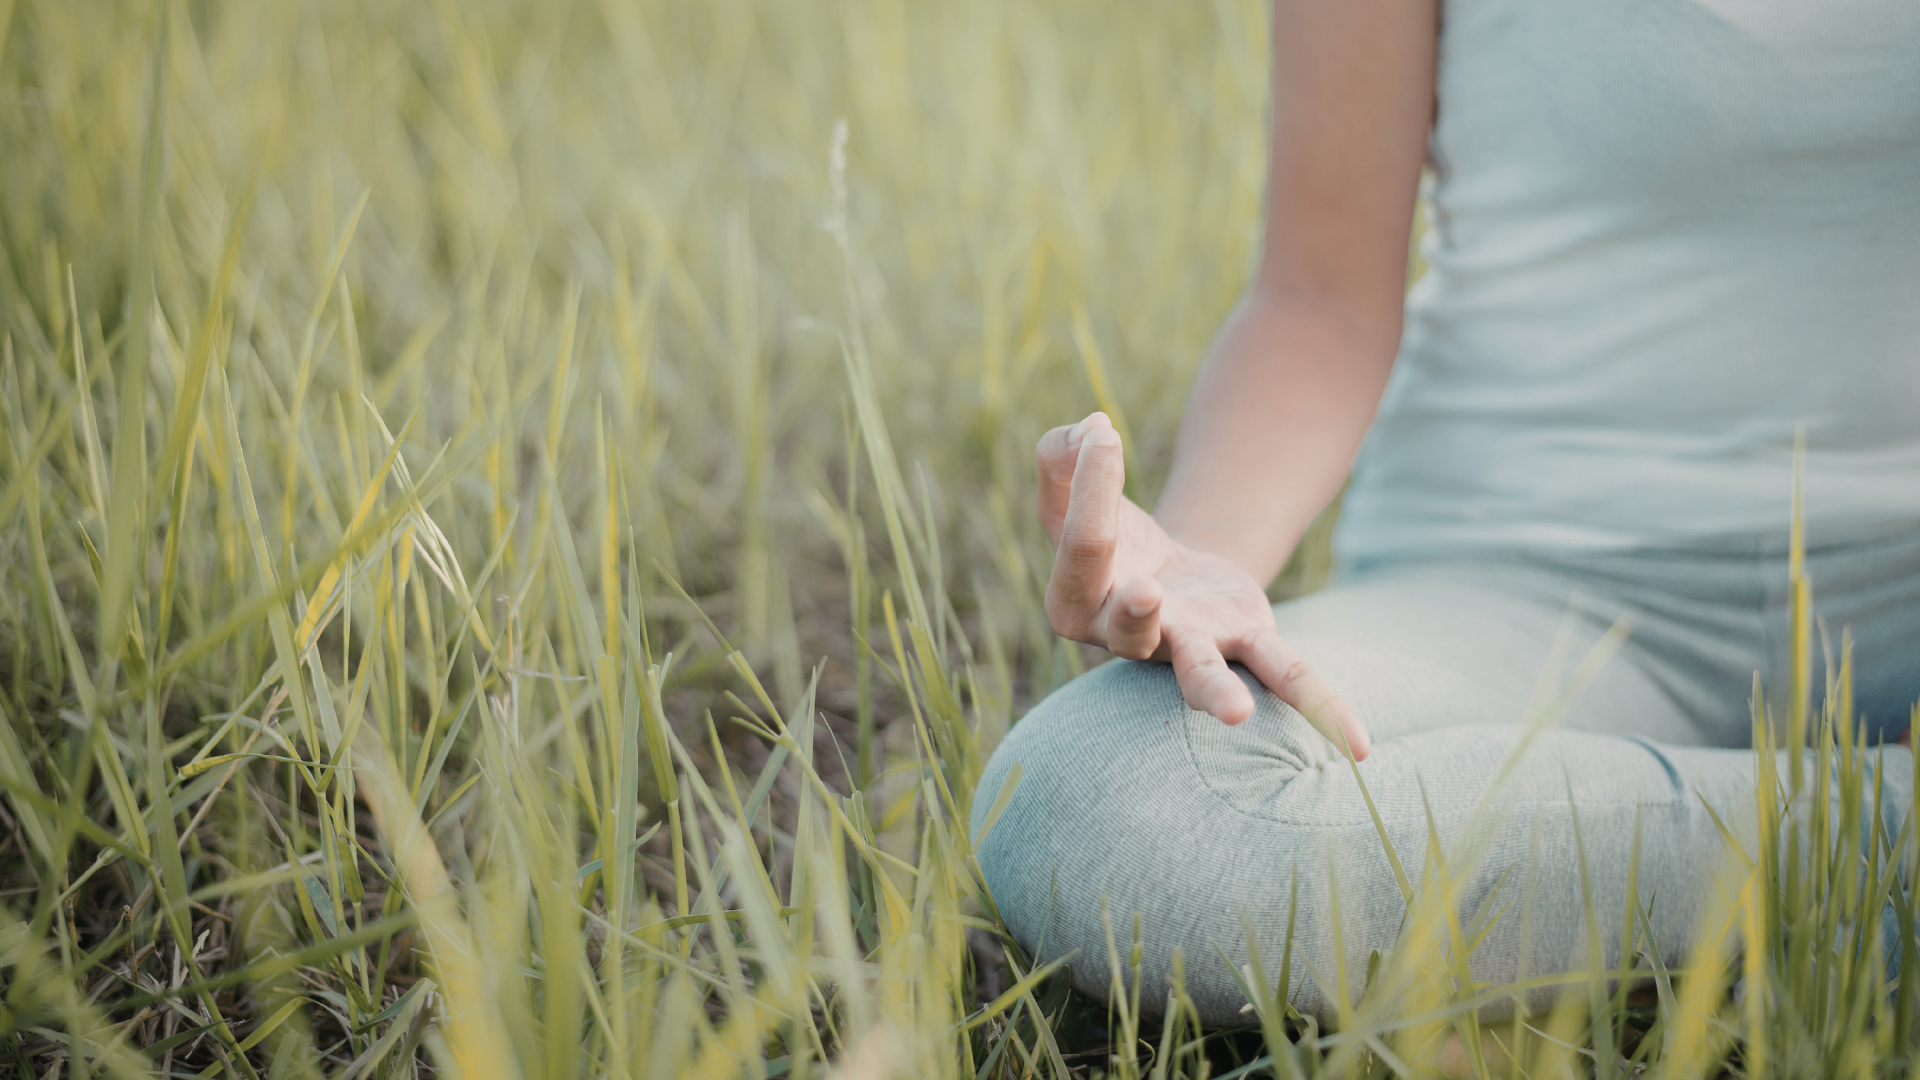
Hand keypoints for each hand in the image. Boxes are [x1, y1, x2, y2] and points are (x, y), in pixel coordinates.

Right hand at [1037, 412, 1369, 758]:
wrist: (1165, 570)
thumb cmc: (1109, 527)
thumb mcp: (1073, 480)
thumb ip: (1063, 454)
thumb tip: (1090, 432)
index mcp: (1075, 599)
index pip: (1086, 544)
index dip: (1095, 481)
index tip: (1105, 432)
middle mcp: (1127, 637)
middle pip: (1128, 623)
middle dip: (1136, 610)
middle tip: (1145, 590)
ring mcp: (1189, 647)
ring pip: (1200, 672)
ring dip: (1214, 690)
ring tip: (1234, 713)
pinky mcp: (1245, 640)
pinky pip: (1284, 674)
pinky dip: (1321, 705)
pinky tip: (1359, 746)